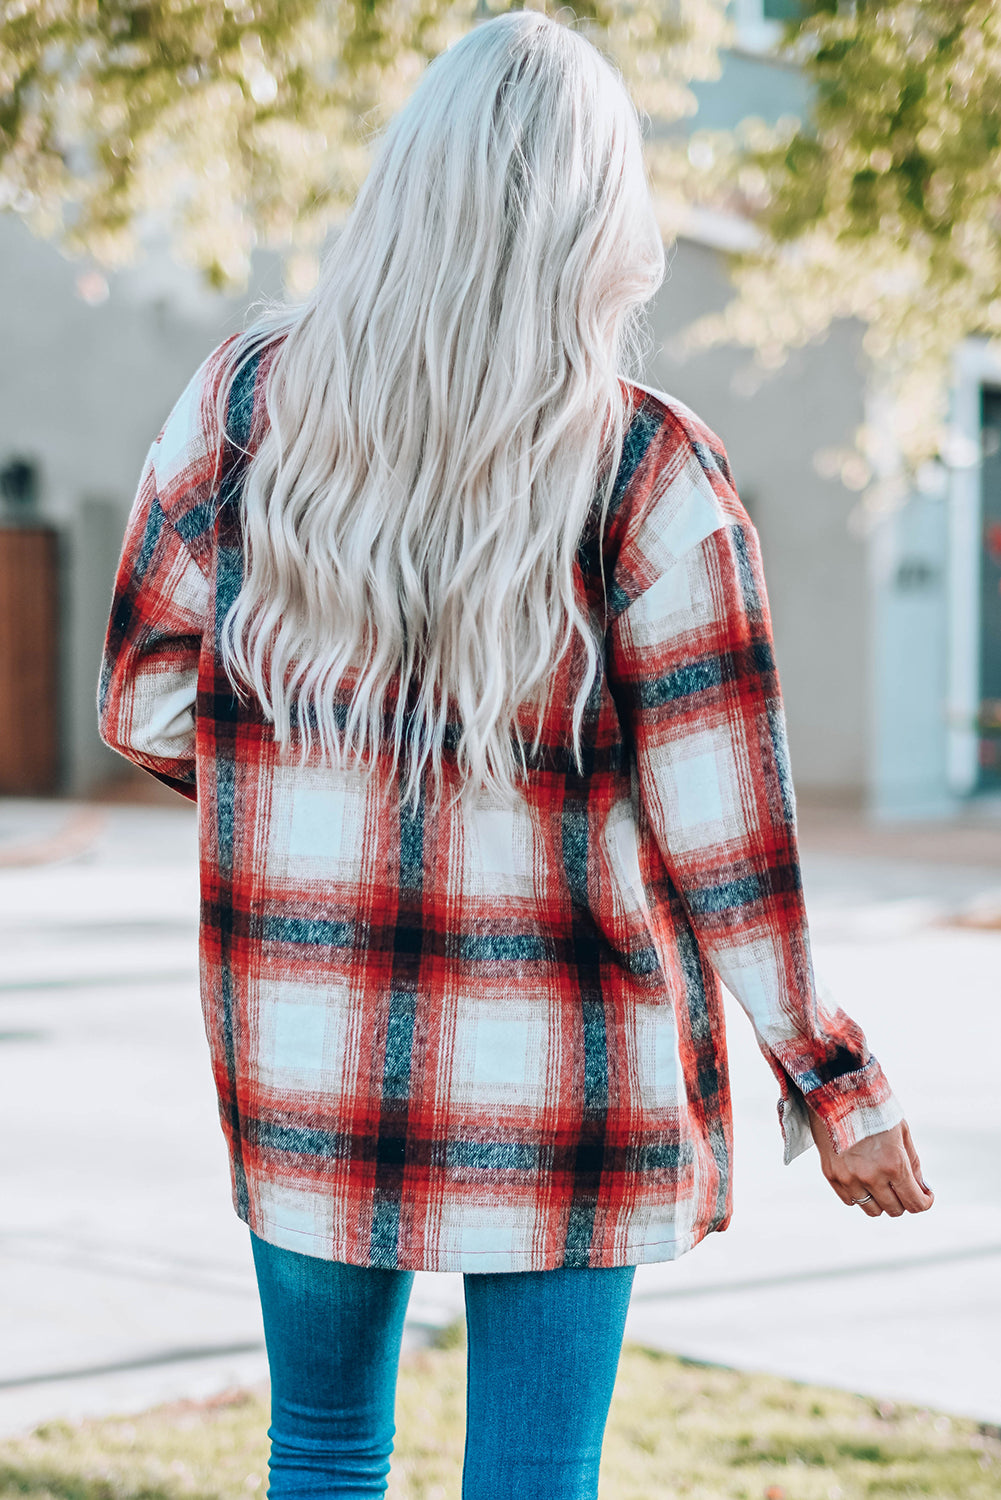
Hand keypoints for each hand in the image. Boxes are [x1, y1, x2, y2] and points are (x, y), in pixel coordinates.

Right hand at [808, 1109, 933, 1216]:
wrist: (837, 1090)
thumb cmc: (874, 1108)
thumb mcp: (902, 1132)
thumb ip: (912, 1164)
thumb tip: (920, 1188)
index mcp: (894, 1164)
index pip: (915, 1203)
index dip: (925, 1202)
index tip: (925, 1195)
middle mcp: (871, 1176)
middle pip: (894, 1209)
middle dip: (904, 1200)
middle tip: (903, 1185)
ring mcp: (848, 1177)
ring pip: (871, 1210)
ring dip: (881, 1201)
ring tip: (882, 1183)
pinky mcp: (831, 1174)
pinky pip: (850, 1200)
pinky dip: (860, 1195)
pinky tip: (863, 1179)